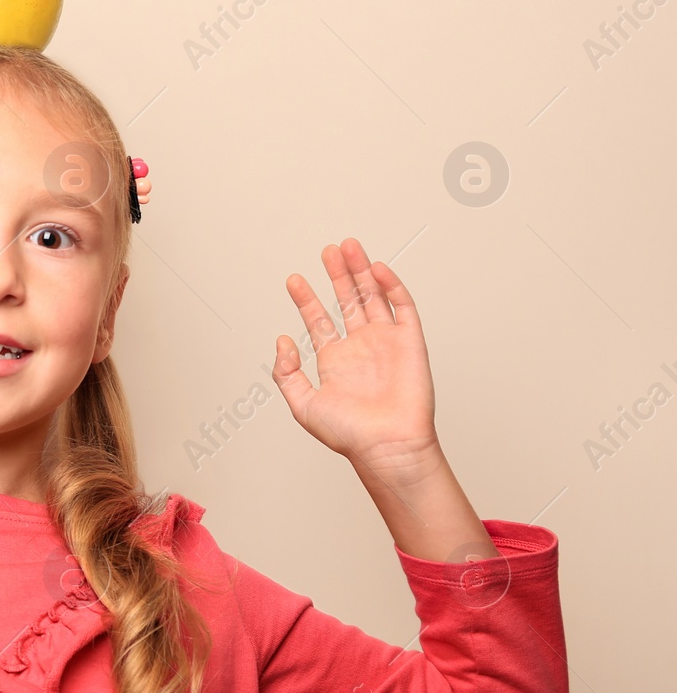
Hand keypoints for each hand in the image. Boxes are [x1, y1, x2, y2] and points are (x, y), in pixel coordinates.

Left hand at [271, 238, 438, 479]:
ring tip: (348, 247)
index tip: (294, 280)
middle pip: (347, 300)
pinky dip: (391, 285)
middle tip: (327, 250)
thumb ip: (287, 373)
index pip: (319, 320)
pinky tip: (377, 268)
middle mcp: (360, 347)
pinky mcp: (410, 342)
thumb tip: (281, 342)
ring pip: (373, 296)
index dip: (306, 298)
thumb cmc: (349, 434)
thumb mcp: (303, 404)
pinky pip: (402, 307)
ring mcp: (386, 342)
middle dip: (337, 275)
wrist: (386, 445)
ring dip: (361, 271)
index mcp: (336, 360)